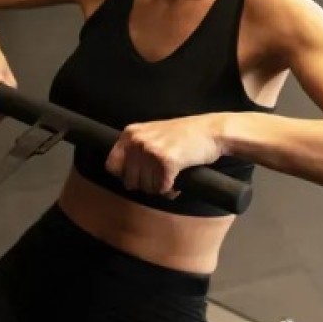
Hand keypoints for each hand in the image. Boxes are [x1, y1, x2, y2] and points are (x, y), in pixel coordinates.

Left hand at [104, 116, 223, 197]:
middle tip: (160, 177)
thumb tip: (123, 176)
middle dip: (146, 184)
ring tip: (172, 176)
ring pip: (146, 187)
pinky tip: (178, 180)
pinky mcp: (167, 161)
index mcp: (130, 133)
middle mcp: (137, 141)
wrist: (211, 131)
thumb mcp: (153, 134)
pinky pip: (162, 188)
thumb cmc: (185, 135)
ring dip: (160, 187)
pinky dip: (171, 190)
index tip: (140, 176)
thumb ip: (136, 149)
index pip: (111, 165)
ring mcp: (151, 150)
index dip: (125, 175)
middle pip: (130, 181)